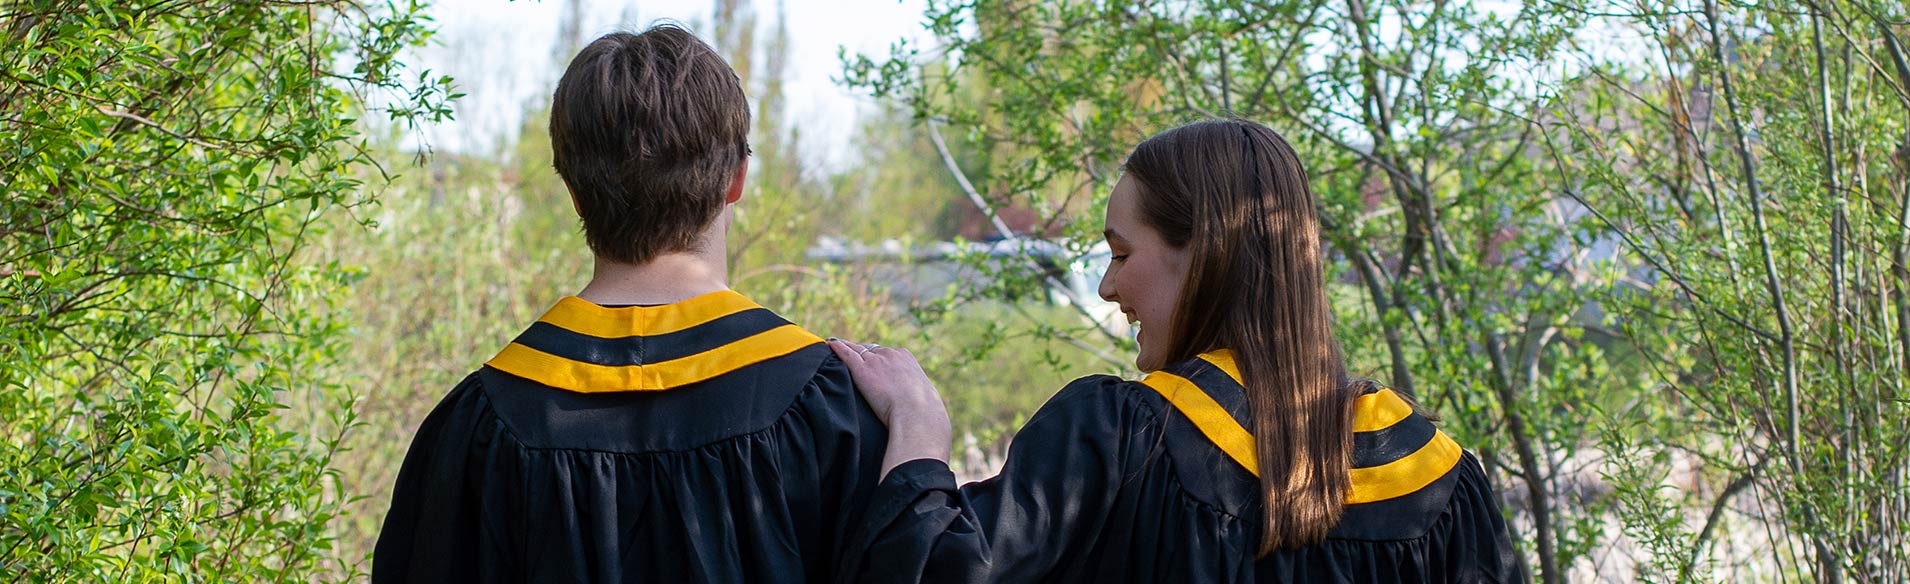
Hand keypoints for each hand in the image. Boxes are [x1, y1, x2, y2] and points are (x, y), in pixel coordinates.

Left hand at [827, 338, 952, 477]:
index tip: (870, 361)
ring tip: (834, 346)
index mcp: (907, 359)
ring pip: (856, 350)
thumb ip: (913, 396)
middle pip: (870, 349)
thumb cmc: (923, 413)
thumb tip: (917, 408)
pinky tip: (828, 344)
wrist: (917, 414)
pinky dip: (837, 348)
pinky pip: (846, 354)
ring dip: (846, 349)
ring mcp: (875, 361)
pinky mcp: (862, 370)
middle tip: (850, 354)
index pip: (887, 353)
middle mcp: (891, 355)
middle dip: (861, 352)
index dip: (877, 357)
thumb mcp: (922, 398)